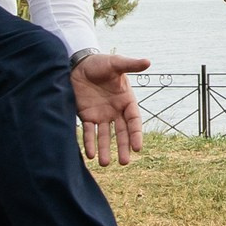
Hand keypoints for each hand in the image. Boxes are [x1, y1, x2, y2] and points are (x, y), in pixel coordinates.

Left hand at [71, 52, 149, 166]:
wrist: (77, 64)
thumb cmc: (99, 63)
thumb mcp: (115, 63)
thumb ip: (130, 65)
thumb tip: (148, 62)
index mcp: (126, 100)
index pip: (134, 121)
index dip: (136, 134)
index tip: (137, 148)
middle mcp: (115, 111)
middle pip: (121, 133)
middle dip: (123, 147)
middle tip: (124, 162)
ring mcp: (101, 115)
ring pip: (104, 136)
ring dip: (105, 149)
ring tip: (104, 163)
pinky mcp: (86, 116)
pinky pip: (89, 132)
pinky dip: (89, 143)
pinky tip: (90, 154)